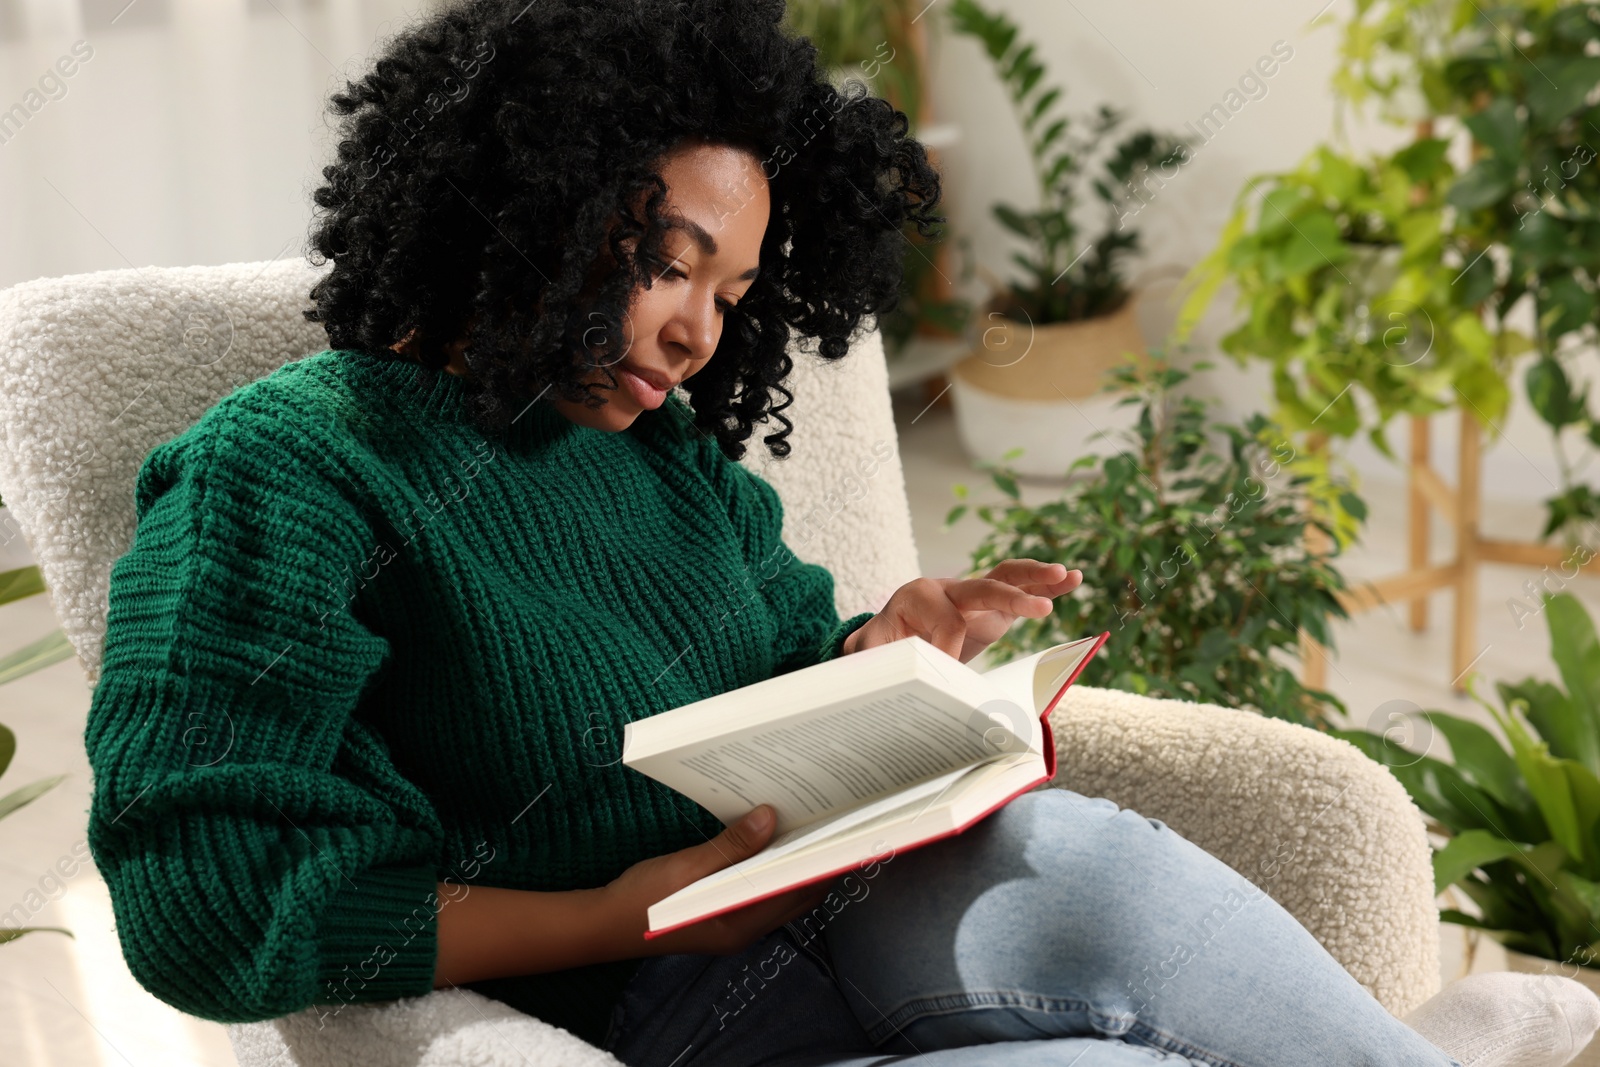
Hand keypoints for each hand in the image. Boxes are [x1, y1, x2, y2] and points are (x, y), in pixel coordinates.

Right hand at [600, 804, 830, 955]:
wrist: (602, 924)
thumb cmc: (641, 900)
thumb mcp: (686, 868)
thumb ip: (730, 847)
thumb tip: (770, 819)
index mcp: (741, 924)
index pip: (799, 892)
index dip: (823, 863)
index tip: (840, 831)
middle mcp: (745, 929)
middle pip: (796, 894)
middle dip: (815, 860)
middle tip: (828, 819)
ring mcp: (735, 924)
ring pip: (780, 892)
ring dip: (793, 862)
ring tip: (805, 824)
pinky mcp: (723, 915)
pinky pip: (760, 891)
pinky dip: (770, 868)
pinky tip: (768, 841)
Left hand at [841, 559, 1082, 662]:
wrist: (885, 637)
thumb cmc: (879, 647)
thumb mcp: (869, 655)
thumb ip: (879, 664)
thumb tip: (901, 680)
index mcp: (917, 596)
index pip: (947, 621)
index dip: (950, 649)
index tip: (948, 672)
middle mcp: (947, 588)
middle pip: (982, 588)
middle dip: (1010, 597)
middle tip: (1039, 609)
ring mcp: (971, 595)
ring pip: (1005, 577)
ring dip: (1037, 577)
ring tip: (1066, 575)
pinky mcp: (989, 607)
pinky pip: (1018, 589)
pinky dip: (1045, 585)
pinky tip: (1072, 580)